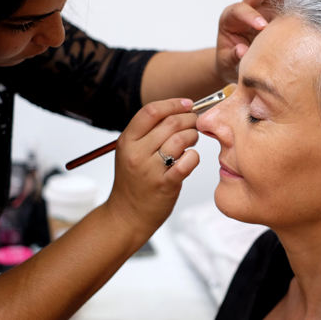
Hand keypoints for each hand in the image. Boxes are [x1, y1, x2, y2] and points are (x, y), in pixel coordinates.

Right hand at [105, 99, 200, 230]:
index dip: (173, 104)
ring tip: (192, 141)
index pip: (151, 111)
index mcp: (127, 141)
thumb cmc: (133, 182)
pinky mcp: (165, 185)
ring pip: (180, 140)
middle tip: (194, 123)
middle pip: (170, 123)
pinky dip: (194, 157)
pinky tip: (190, 158)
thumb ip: (147, 133)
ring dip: (193, 136)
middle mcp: (136, 153)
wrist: (126, 215)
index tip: (187, 104)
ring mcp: (150, 170)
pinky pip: (187, 162)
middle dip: (189, 119)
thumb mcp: (130, 153)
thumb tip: (176, 111)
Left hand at [215, 0, 301, 83]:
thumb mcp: (228, 62)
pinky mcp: (274, 11)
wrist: (237, 62)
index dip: (251, 16)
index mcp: (230, 18)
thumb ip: (234, 56)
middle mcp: (246, 8)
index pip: (240, 11)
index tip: (263, 27)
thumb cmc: (230, 61)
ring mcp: (261, 7)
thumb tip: (242, 51)